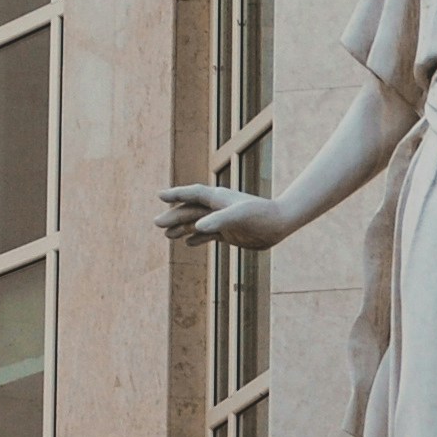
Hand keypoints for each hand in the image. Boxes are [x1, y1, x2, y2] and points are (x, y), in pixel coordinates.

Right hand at [155, 183, 294, 249]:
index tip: (160, 196)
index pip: (193, 194)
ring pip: (198, 223)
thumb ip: (217, 221)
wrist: (280, 224)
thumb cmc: (261, 215)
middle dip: (174, 216)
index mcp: (218, 198)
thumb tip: (196, 228)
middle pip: (191, 211)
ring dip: (182, 228)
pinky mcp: (230, 232)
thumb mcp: (239, 216)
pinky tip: (188, 242)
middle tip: (156, 223)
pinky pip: (209, 234)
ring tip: (167, 234)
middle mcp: (218, 208)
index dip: (176, 194)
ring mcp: (223, 220)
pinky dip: (198, 238)